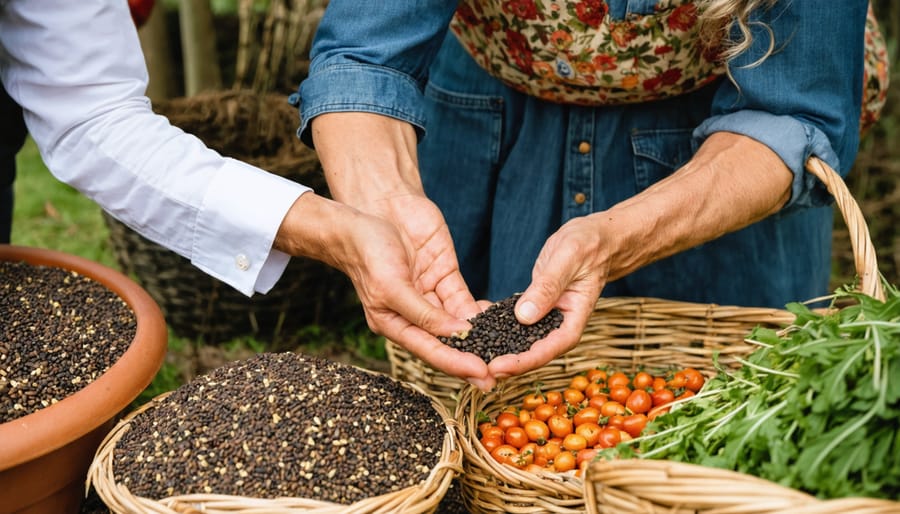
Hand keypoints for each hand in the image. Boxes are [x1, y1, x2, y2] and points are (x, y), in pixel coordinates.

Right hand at [275, 193, 494, 390]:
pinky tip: (498, 320)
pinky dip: (480, 310)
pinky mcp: (443, 275)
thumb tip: (454, 334)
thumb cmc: (369, 251)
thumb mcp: (392, 287)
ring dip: (480, 336)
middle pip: (447, 343)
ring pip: (459, 322)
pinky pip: (463, 298)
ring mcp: (430, 295)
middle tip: (497, 376)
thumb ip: (422, 313)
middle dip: (472, 358)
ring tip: (505, 351)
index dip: (456, 364)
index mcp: (394, 323)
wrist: (371, 211)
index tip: (481, 375)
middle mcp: (413, 314)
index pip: (430, 351)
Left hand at [487, 215, 607, 377]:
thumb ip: (548, 287)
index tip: (496, 367)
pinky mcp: (534, 309)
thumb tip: (525, 317)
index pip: (549, 349)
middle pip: (532, 354)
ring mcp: (546, 319)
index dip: (522, 362)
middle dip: (505, 364)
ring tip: (471, 356)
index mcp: (574, 319)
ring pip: (521, 343)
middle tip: (475, 369)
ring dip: (498, 351)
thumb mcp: (568, 259)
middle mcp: (560, 325)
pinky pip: (514, 325)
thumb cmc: (588, 245)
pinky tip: (475, 331)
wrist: (595, 239)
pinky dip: (496, 329)